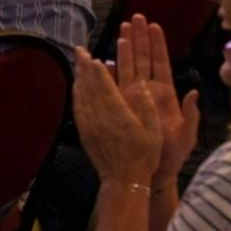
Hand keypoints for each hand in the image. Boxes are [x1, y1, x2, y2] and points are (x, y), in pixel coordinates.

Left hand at [71, 47, 161, 188]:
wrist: (123, 180)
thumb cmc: (144, 156)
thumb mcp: (154, 132)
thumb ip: (148, 108)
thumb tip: (144, 86)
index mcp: (119, 117)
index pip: (106, 88)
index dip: (99, 72)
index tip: (94, 58)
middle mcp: (101, 119)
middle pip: (89, 88)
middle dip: (84, 68)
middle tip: (79, 51)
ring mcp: (90, 126)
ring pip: (81, 96)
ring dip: (78, 78)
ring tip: (77, 62)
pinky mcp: (84, 133)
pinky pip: (78, 108)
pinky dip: (76, 94)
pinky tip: (77, 86)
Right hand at [111, 16, 198, 189]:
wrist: (154, 173)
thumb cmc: (173, 155)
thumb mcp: (187, 135)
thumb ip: (191, 114)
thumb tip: (193, 93)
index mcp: (166, 94)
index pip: (161, 63)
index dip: (157, 44)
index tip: (154, 25)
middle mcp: (148, 92)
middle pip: (142, 59)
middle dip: (139, 37)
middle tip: (134, 17)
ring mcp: (133, 98)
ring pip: (127, 68)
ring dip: (124, 49)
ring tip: (120, 29)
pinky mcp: (121, 107)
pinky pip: (113, 87)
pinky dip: (109, 73)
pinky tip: (104, 60)